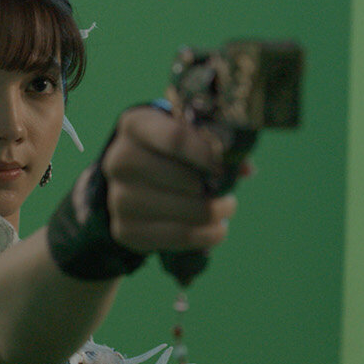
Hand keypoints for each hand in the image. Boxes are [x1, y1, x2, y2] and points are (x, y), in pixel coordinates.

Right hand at [81, 103, 252, 252]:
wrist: (134, 179)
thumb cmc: (170, 151)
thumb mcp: (186, 134)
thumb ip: (215, 144)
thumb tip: (244, 169)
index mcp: (135, 126)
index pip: (175, 138)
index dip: (207, 153)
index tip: (226, 165)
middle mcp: (119, 160)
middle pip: (180, 178)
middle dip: (213, 188)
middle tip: (229, 192)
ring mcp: (118, 197)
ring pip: (181, 212)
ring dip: (213, 214)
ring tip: (225, 209)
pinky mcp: (125, 230)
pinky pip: (176, 237)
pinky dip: (204, 236)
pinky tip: (215, 229)